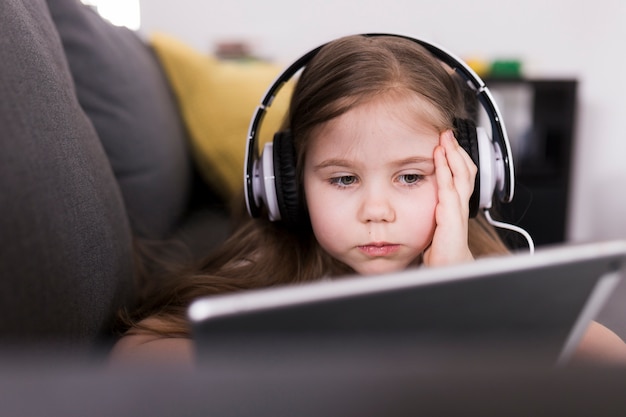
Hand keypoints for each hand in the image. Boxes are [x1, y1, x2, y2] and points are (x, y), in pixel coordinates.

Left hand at [423, 130, 475, 266]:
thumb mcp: (437, 226)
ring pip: (461, 175)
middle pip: (465, 171)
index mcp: (457, 206)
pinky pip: (449, 187)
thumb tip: (425, 204)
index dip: (456, 159)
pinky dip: (445, 169)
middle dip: (456, 150)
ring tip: (445, 139)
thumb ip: (434, 213)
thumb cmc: (443, 251)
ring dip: (452, 154)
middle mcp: (460, 205)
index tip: (447, 144)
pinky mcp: (451, 216)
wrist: (450, 269)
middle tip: (448, 134)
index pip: (462, 177)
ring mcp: (457, 209)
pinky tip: (439, 156)